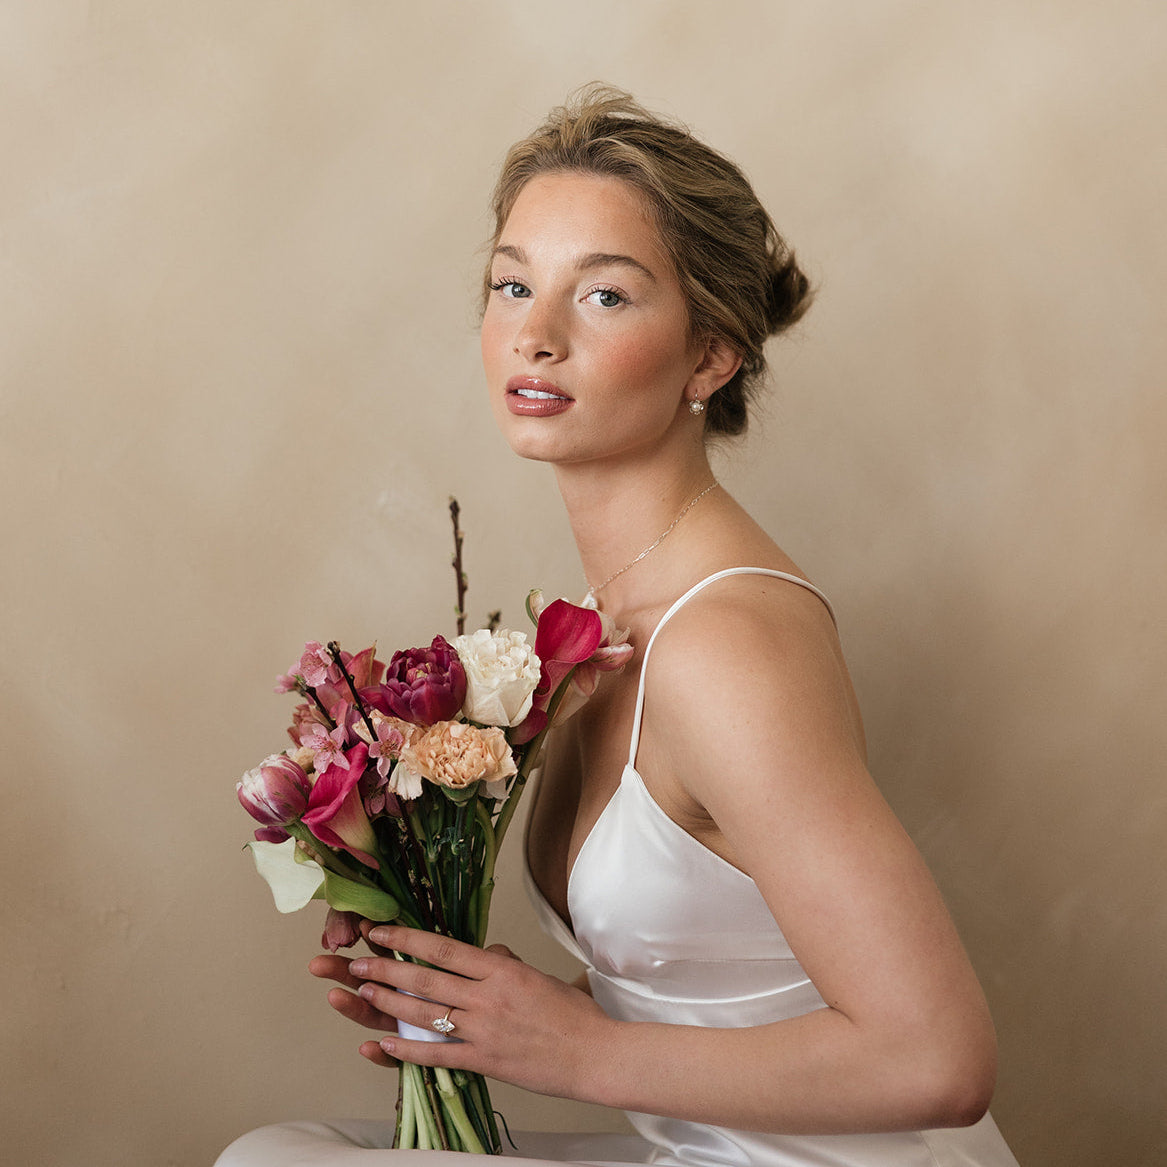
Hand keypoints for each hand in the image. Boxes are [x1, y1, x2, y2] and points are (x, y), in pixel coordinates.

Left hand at [321, 923, 612, 1098]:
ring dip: (388, 1004)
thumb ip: (504, 964)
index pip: (444, 949)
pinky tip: (383, 1044)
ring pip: (425, 1014)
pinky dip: (407, 1051)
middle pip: (426, 980)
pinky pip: (438, 1055)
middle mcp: (488, 997)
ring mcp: (484, 1031)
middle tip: (357, 962)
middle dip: (386, 969)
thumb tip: (485, 953)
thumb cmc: (573, 1014)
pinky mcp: (485, 1062)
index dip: (408, 939)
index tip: (381, 932)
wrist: (594, 1054)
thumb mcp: (537, 975)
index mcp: (502, 970)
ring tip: (361, 993)